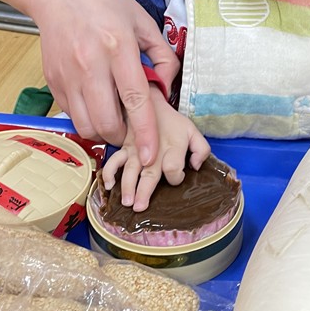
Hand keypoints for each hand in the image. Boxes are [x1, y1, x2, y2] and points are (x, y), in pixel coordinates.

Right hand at [36, 0, 179, 162]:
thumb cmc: (103, 2)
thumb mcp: (142, 20)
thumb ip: (161, 56)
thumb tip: (166, 88)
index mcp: (117, 46)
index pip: (135, 100)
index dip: (145, 132)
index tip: (152, 153)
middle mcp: (90, 63)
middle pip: (107, 121)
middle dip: (123, 136)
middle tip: (131, 129)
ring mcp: (68, 74)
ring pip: (86, 125)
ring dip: (103, 131)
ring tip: (113, 118)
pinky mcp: (53, 80)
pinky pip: (71, 114)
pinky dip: (86, 118)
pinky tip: (95, 104)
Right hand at [102, 90, 210, 211]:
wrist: (151, 104)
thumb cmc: (173, 124)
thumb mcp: (193, 132)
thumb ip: (201, 149)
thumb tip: (196, 167)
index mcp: (173, 146)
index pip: (173, 167)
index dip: (176, 177)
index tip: (176, 178)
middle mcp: (154, 150)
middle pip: (149, 172)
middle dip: (143, 190)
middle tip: (139, 207)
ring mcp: (137, 149)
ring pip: (130, 169)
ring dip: (127, 186)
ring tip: (126, 201)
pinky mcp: (125, 148)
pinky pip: (114, 160)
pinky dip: (109, 172)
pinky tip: (108, 185)